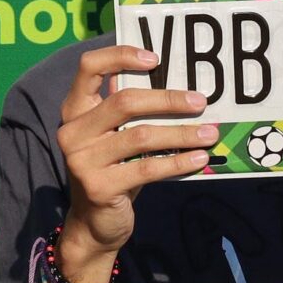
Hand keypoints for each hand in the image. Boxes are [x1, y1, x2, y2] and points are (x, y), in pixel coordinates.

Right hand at [54, 44, 215, 282]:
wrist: (94, 225)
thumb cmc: (113, 171)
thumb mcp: (114, 139)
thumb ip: (130, 115)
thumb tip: (183, 91)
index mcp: (74, 111)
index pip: (89, 68)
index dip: (121, 56)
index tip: (155, 59)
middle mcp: (72, 132)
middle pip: (124, 102)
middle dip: (167, 99)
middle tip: (200, 102)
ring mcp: (82, 160)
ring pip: (141, 136)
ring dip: (181, 133)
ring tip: (209, 133)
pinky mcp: (99, 187)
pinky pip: (147, 168)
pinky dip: (178, 162)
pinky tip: (199, 159)